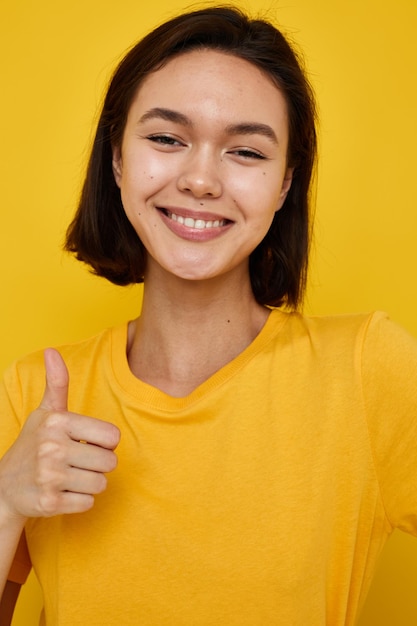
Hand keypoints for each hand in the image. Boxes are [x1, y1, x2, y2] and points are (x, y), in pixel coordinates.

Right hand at [0, 349, 119, 519]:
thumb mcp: (46, 412)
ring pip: (101, 484)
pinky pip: (88, 503)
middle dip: (99, 465)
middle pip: (110, 463)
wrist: (4, 486)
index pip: (112, 436)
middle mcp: (52, 447)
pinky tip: (62, 492)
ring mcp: (49, 476)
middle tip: (78, 462)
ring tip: (70, 476)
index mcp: (57, 422)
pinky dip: (79, 501)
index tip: (88, 443)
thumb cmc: (35, 444)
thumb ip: (56, 383)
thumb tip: (51, 351)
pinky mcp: (49, 503)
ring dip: (90, 483)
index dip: (105, 443)